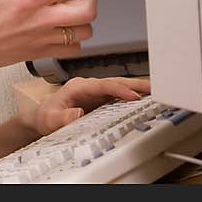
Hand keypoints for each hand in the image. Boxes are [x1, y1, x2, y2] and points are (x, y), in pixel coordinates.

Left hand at [25, 76, 151, 136]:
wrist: (41, 117)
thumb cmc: (45, 116)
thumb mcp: (49, 119)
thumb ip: (62, 117)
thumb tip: (78, 113)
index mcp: (78, 87)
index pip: (102, 85)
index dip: (119, 89)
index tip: (134, 96)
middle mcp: (89, 86)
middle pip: (115, 82)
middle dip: (136, 85)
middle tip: (157, 88)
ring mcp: (96, 92)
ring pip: (120, 87)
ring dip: (138, 89)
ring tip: (159, 92)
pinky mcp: (100, 100)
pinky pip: (119, 96)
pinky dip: (133, 97)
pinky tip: (147, 100)